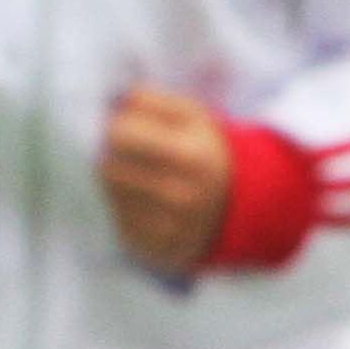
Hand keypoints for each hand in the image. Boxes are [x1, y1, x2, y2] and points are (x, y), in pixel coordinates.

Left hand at [98, 87, 233, 275]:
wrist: (242, 206)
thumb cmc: (207, 150)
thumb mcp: (194, 116)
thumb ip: (154, 101)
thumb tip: (114, 100)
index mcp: (191, 155)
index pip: (119, 135)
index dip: (116, 126)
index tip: (125, 126)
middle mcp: (178, 195)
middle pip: (107, 167)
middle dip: (111, 155)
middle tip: (126, 152)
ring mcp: (166, 226)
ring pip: (109, 194)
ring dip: (115, 181)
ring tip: (136, 175)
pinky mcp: (153, 247)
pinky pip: (118, 221)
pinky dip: (124, 208)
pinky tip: (143, 201)